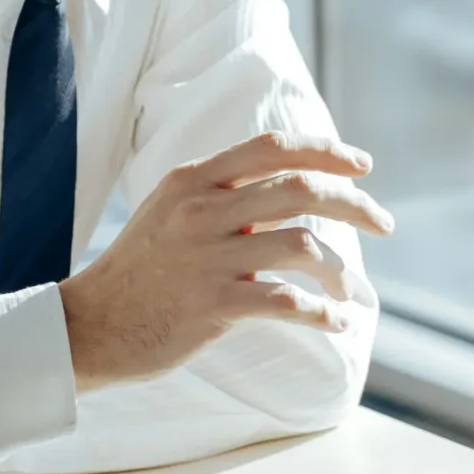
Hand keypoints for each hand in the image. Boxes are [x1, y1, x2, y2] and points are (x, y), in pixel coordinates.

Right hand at [57, 132, 392, 389]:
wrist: (90, 325)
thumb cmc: (141, 271)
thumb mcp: (172, 212)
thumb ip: (226, 196)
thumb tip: (295, 189)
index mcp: (194, 180)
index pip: (274, 148)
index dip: (326, 151)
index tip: (363, 167)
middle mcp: (203, 210)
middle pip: (302, 189)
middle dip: (356, 204)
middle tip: (383, 223)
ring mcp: (208, 258)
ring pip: (304, 246)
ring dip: (339, 270)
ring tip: (345, 290)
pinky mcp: (213, 306)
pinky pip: (287, 303)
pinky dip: (321, 314)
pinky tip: (333, 322)